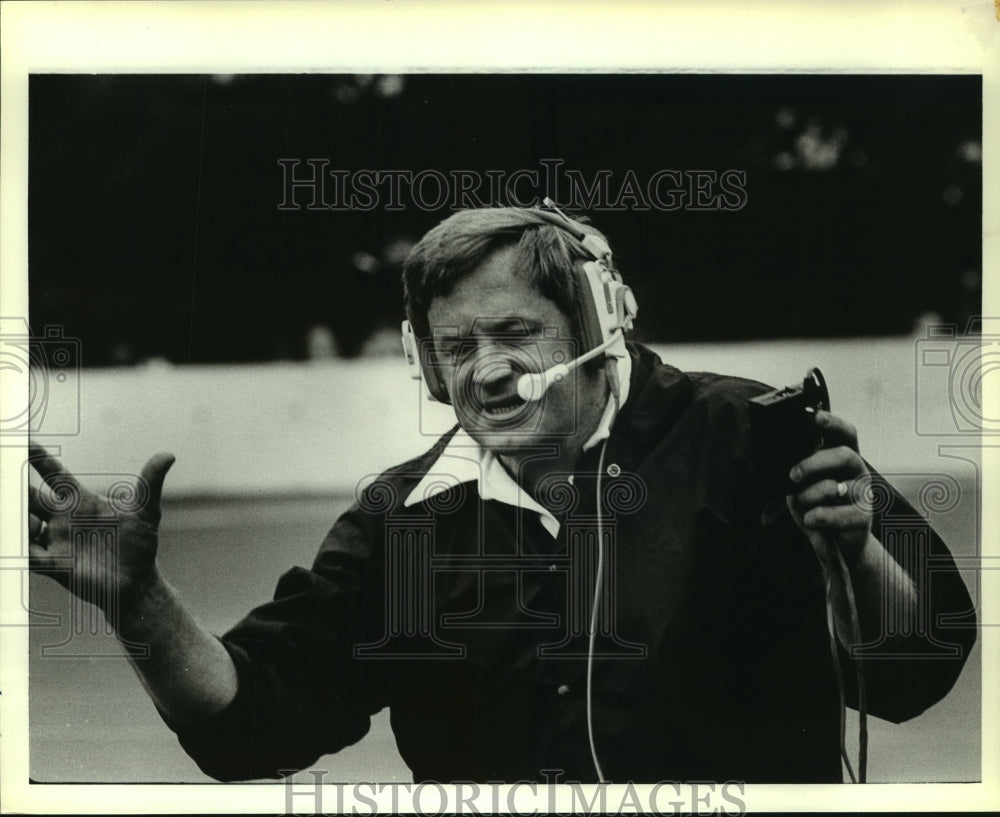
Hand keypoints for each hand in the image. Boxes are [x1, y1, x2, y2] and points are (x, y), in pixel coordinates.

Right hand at [28, 443, 175, 614]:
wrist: (136, 581)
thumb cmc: (139, 543)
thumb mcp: (146, 511)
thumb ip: (151, 482)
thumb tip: (168, 455)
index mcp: (80, 501)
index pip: (55, 474)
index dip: (39, 459)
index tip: (24, 441)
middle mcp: (62, 519)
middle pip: (30, 497)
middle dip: (14, 485)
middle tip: (4, 470)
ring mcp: (55, 541)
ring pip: (24, 524)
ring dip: (18, 518)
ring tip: (24, 515)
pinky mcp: (55, 565)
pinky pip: (28, 555)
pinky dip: (19, 549)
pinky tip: (14, 543)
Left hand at [785, 410, 871, 564]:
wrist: (835, 544)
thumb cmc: (816, 506)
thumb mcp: (803, 484)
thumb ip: (797, 469)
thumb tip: (777, 462)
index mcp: (843, 457)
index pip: (845, 433)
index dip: (833, 422)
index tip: (815, 416)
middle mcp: (857, 471)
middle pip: (843, 455)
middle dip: (814, 463)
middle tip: (793, 475)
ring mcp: (863, 495)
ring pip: (834, 487)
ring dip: (808, 496)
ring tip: (800, 504)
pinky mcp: (863, 518)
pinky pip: (836, 515)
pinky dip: (818, 517)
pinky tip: (811, 520)